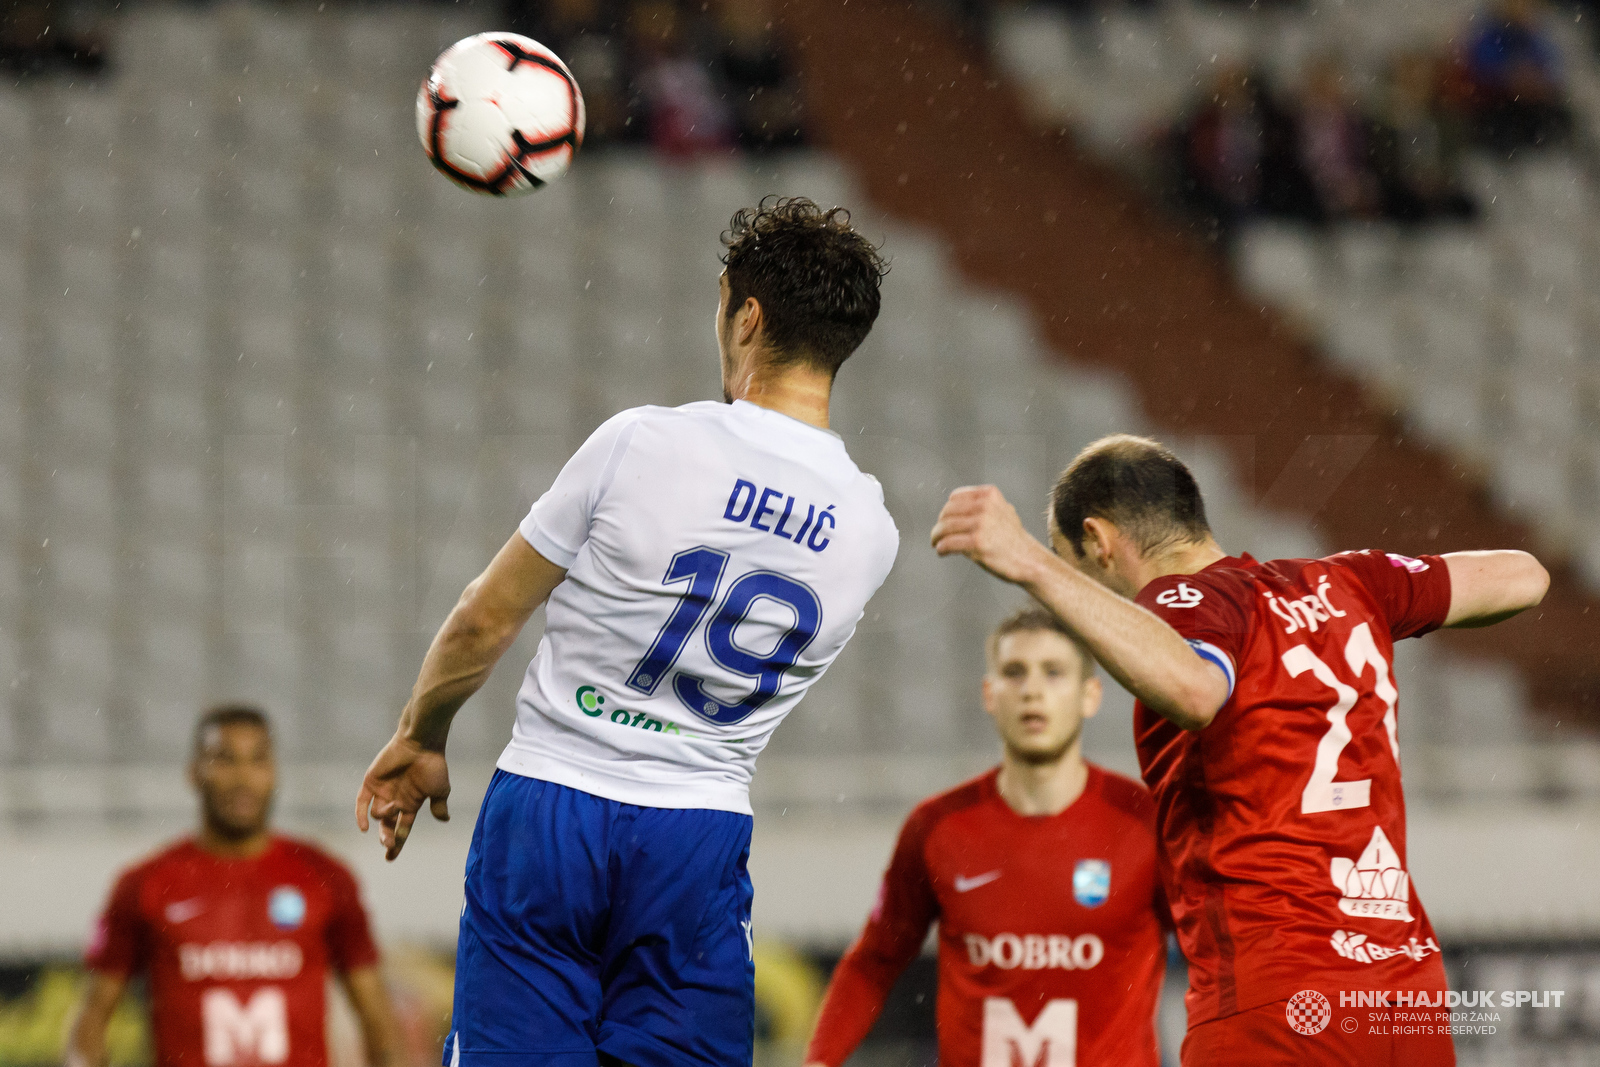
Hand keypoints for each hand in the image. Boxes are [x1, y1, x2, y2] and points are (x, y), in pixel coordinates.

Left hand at [355, 732, 450, 860]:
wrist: (421, 744)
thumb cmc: (433, 765)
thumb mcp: (440, 789)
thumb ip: (439, 806)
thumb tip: (444, 820)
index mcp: (411, 804)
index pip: (402, 828)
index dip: (397, 844)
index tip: (390, 858)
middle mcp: (395, 800)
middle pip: (386, 826)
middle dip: (387, 838)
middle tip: (388, 844)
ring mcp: (382, 791)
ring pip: (376, 815)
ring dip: (385, 816)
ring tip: (394, 806)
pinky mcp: (371, 782)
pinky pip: (361, 802)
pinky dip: (360, 815)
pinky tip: (364, 827)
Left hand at [930, 485, 1049, 584]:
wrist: (1029, 560)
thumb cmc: (1013, 538)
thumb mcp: (1003, 510)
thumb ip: (983, 504)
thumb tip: (954, 504)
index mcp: (989, 495)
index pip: (954, 498)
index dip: (947, 511)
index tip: (944, 521)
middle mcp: (985, 506)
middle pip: (947, 512)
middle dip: (939, 525)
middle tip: (937, 535)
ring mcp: (981, 524)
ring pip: (944, 528)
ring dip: (936, 537)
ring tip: (936, 543)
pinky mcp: (977, 543)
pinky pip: (948, 543)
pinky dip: (941, 548)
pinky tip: (942, 552)